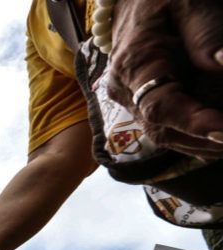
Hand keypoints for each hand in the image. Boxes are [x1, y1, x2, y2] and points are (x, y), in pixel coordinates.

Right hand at [107, 0, 222, 156]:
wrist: (136, 0)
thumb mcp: (187, 2)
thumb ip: (205, 32)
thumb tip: (221, 65)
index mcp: (134, 63)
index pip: (161, 106)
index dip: (195, 124)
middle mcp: (126, 89)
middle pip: (163, 130)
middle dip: (205, 142)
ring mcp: (132, 98)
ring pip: (166, 134)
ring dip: (204, 144)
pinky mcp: (142, 101)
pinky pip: (168, 127)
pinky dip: (197, 136)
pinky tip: (220, 138)